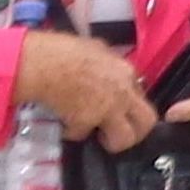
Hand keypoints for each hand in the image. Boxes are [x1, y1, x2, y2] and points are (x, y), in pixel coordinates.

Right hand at [16, 29, 159, 152]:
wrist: (42, 63)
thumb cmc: (63, 50)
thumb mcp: (96, 50)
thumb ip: (109, 67)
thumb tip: (108, 76)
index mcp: (126, 71)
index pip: (141, 95)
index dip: (128, 105)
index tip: (117, 109)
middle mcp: (123, 91)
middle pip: (147, 121)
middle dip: (135, 132)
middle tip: (117, 133)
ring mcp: (107, 109)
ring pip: (124, 139)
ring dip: (110, 140)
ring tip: (95, 134)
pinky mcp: (87, 122)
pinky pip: (83, 134)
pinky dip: (73, 131)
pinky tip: (64, 120)